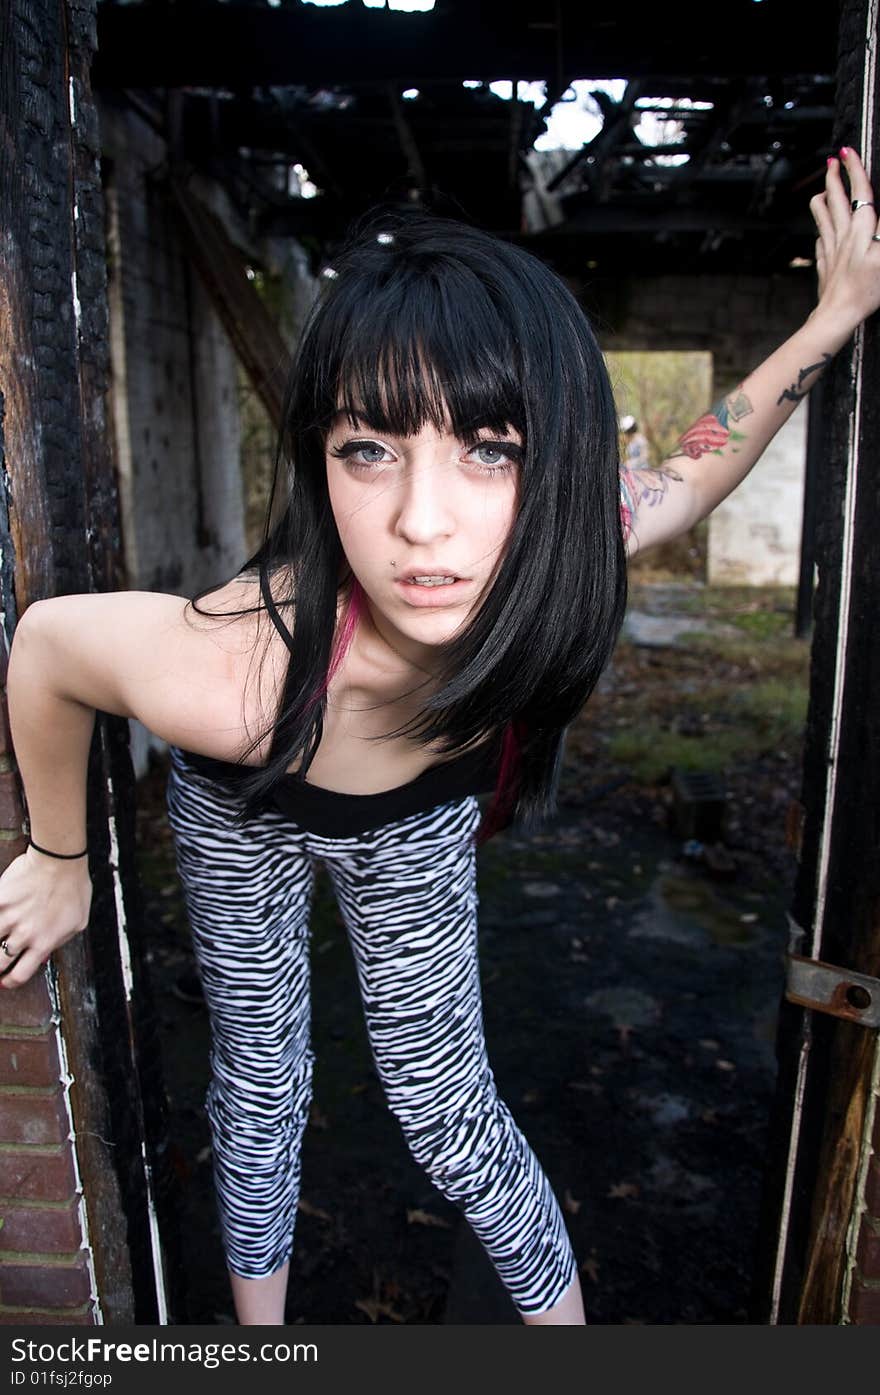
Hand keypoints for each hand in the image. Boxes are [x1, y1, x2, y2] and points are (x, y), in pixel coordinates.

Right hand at [0, 846, 91, 988]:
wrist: (59, 861)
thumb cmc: (73, 887)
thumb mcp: (77, 922)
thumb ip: (60, 941)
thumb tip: (45, 954)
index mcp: (43, 942)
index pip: (20, 974)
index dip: (10, 981)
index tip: (6, 981)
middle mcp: (23, 934)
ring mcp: (8, 917)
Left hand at [809, 147, 879, 339]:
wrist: (838, 315)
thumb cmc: (866, 289)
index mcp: (860, 228)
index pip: (858, 191)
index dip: (854, 169)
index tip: (848, 151)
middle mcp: (842, 235)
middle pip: (835, 199)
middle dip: (834, 177)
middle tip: (832, 161)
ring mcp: (830, 250)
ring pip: (822, 217)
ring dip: (823, 199)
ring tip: (823, 190)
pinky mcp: (824, 265)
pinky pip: (820, 241)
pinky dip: (822, 230)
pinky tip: (822, 231)